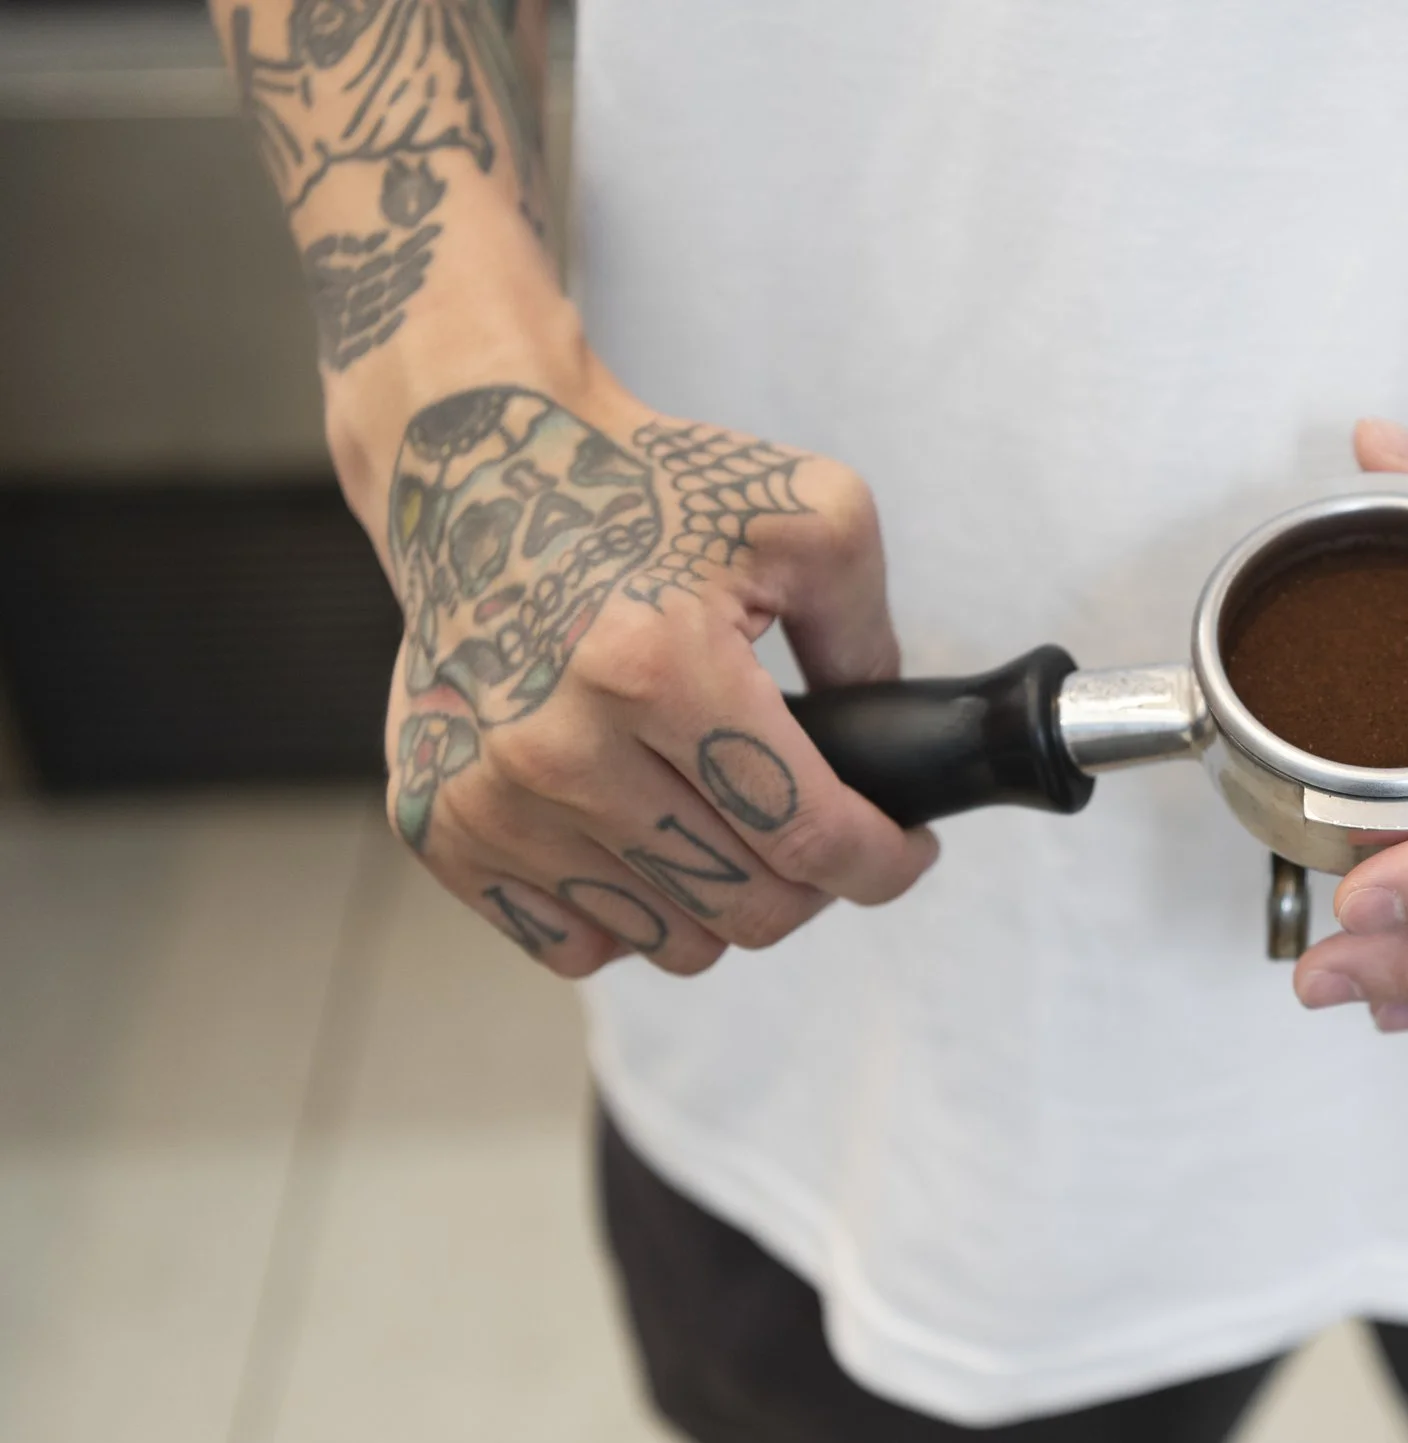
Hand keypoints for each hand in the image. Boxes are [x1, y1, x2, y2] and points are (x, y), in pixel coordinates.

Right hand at [369, 375, 936, 976]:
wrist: (477, 471)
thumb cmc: (645, 487)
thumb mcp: (805, 517)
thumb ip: (870, 639)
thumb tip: (890, 754)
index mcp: (655, 667)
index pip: (808, 836)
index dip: (883, 864)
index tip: (906, 851)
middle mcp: (560, 749)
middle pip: (747, 907)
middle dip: (812, 884)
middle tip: (814, 828)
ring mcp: (489, 800)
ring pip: (671, 943)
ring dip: (721, 900)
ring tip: (727, 822)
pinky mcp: (440, 827)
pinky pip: (577, 944)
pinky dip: (631, 911)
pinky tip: (645, 837)